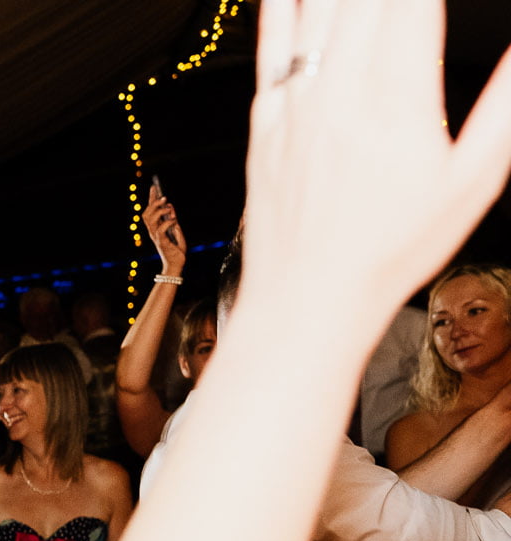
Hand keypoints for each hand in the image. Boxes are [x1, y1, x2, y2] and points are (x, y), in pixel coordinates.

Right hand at [142, 182, 186, 274]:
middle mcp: (153, 232)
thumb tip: (171, 208)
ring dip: (159, 211)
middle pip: (146, 214)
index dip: (151, 199)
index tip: (154, 187)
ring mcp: (156, 237)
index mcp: (155, 229)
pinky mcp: (162, 242)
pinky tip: (174, 221)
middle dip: (154, 204)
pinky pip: (161, 230)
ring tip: (169, 209)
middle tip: (164, 198)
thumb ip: (173, 221)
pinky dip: (167, 222)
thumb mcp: (177, 232)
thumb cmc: (176, 250)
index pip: (150, 211)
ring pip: (150, 220)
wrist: (176, 265)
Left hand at [238, 0, 510, 337]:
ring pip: (319, 12)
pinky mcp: (266, 122)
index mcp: (396, 102)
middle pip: (365, 1)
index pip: (413, 5)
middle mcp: (340, 94)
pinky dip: (282, 6)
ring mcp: (297, 105)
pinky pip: (271, 46)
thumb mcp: (472, 182)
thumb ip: (503, 108)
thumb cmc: (388, 252)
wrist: (306, 299)